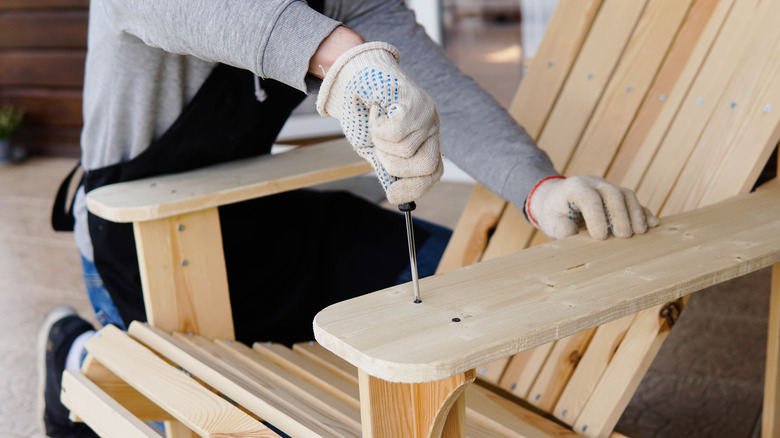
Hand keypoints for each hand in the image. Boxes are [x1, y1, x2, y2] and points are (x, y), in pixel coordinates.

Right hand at [317, 42, 442, 203]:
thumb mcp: (373, 149)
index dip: (415, 188)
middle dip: (396, 166)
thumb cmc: (364, 114)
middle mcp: (432, 127)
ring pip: (406, 150)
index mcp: (425, 140)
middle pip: (429, 166)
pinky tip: (376, 110)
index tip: (393, 195)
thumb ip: (386, 170)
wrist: (353, 79)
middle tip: (378, 150)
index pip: (433, 172)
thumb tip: (397, 195)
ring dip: (381, 143)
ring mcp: (426, 113)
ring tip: (375, 123)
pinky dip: (378, 126)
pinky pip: (396, 132)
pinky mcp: (415, 100)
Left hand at [525, 175, 658, 239]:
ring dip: (635, 214)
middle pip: (612, 193)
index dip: (596, 216)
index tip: (600, 237)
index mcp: (575, 188)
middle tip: (623, 236)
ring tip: (640, 233)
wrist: (556, 198)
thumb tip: (574, 236)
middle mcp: (594, 184)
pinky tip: (652, 225)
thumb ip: (560, 228)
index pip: (589, 198)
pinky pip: (634, 202)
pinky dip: (643, 213)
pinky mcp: (618, 197)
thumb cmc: (553, 211)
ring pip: (626, 195)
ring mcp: (608, 188)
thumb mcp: (549, 220)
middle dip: (620, 215)